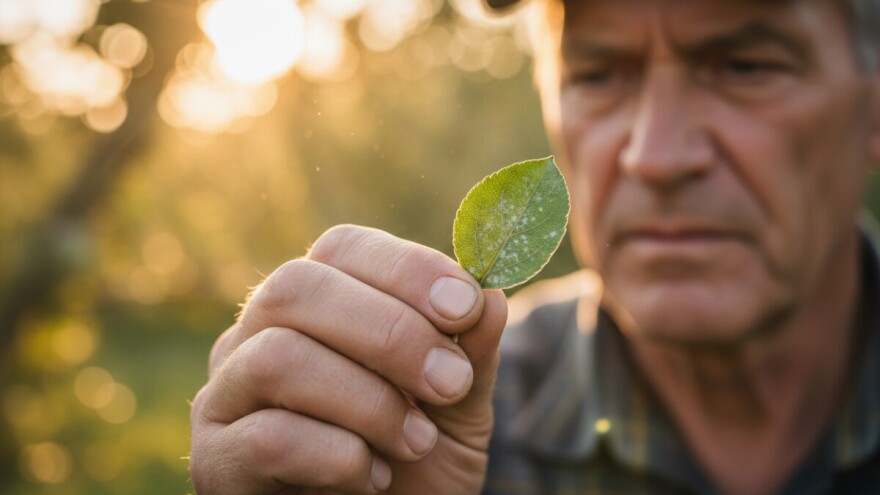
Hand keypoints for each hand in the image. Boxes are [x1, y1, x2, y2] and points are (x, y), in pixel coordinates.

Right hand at [189, 225, 507, 493]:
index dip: (406, 269)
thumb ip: (469, 355)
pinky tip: (372, 477)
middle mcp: (256, 335)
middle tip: (449, 382)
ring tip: (416, 441)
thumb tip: (491, 297)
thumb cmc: (412, 461)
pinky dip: (339, 457)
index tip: (465, 307)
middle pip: (297, 287)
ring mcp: (226, 394)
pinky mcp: (216, 459)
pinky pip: (269, 438)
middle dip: (389, 333)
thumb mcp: (456, 408)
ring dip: (368, 401)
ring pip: (279, 357)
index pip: (342, 249)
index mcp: (315, 305)